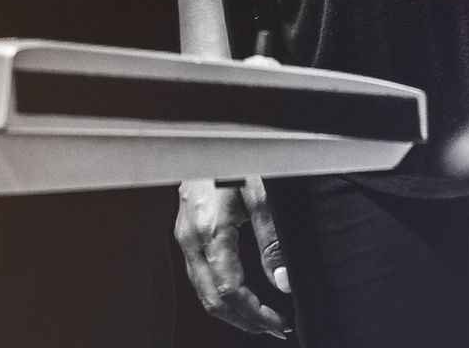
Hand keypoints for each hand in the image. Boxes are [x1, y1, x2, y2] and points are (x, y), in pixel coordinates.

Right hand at [174, 176, 290, 336]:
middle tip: (274, 327)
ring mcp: (185, 240)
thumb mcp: (261, 197)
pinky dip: (219, 296)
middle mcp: (192, 242)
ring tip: (260, 318)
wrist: (204, 141)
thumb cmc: (233, 161)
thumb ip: (272, 242)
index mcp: (211, 234)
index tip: (279, 322)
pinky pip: (198, 278)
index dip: (256, 314)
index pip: (231, 293)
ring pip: (203, 294)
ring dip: (231, 313)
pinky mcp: (185, 236)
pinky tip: (238, 297)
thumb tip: (283, 283)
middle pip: (213, 301)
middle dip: (245, 321)